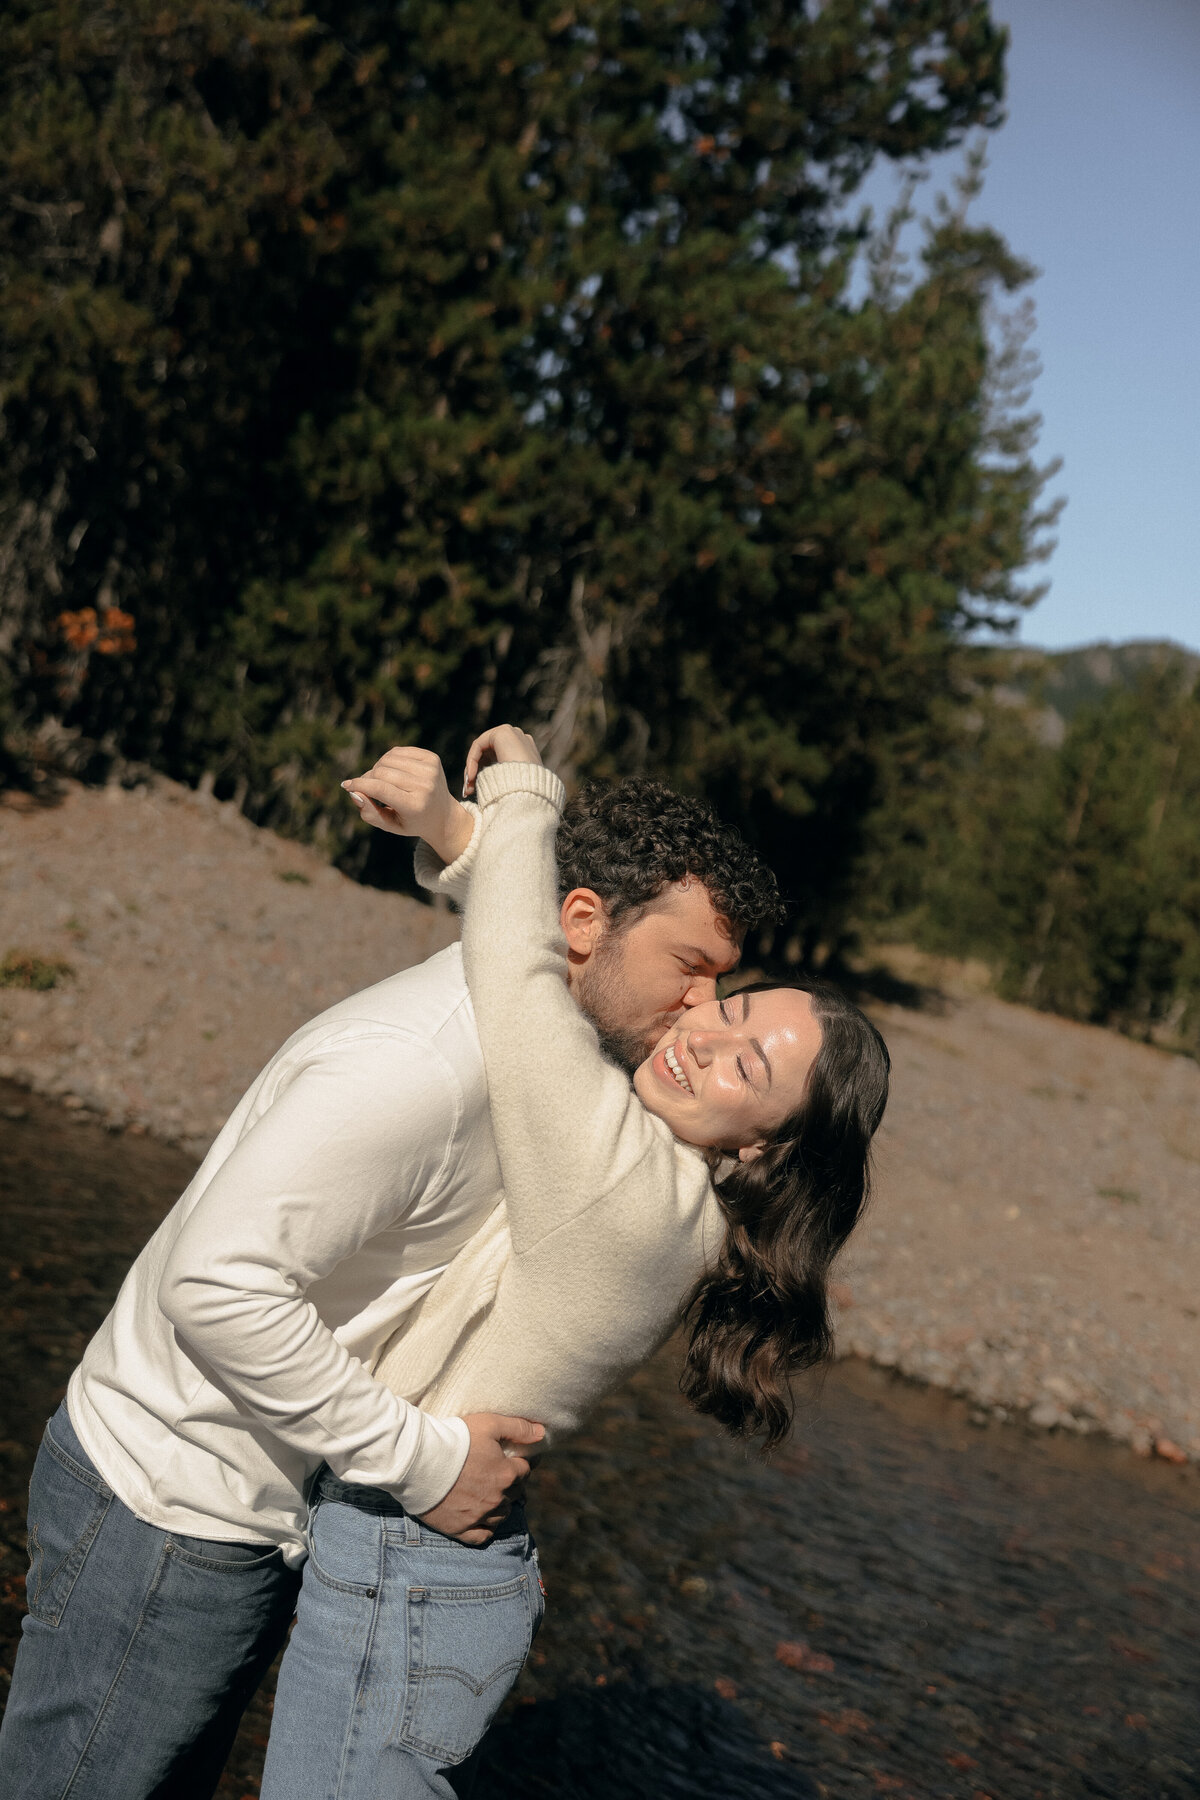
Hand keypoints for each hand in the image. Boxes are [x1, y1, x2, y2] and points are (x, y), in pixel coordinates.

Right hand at [341, 747, 473, 864]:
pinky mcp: (432, 758)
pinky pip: (398, 751)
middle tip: (366, 788)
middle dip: (367, 778)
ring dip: (377, 768)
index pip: (380, 789)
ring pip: (388, 759)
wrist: (443, 814)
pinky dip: (388, 759)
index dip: (359, 785)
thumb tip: (353, 792)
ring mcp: (430, 770)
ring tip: (381, 781)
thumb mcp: (390, 825)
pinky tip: (392, 771)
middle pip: (382, 772)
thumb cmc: (412, 821)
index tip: (346, 786)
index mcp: (415, 806)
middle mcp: (425, 786)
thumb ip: (369, 813)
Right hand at [418, 1413, 544, 1545]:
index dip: (520, 1462)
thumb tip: (542, 1432)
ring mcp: (480, 1516)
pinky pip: (482, 1536)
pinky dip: (486, 1528)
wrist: (419, 1461)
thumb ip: (518, 1428)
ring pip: (501, 1515)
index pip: (525, 1470)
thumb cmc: (455, 1439)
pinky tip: (482, 1519)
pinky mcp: (461, 1529)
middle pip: (515, 1493)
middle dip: (512, 1483)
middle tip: (501, 1475)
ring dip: (501, 1505)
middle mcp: (498, 1498)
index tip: (515, 1459)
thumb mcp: (489, 1423)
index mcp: (507, 1473)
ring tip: (492, 1496)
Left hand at [462, 724, 542, 797]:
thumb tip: (477, 786)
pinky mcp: (502, 732)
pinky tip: (471, 777)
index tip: (473, 792)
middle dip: (475, 772)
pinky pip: (478, 745)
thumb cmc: (521, 795)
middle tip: (467, 790)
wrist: (530, 791)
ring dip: (471, 768)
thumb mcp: (511, 785)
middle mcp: (519, 739)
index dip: (482, 774)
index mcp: (525, 752)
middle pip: (488, 753)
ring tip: (468, 787)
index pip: (497, 758)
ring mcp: (512, 733)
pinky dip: (472, 761)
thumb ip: (499, 779)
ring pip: (481, 750)